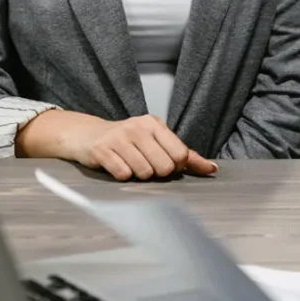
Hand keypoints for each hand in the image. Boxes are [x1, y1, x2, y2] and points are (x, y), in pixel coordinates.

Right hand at [17, 110, 217, 181]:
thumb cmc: (127, 141)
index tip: (163, 163)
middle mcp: (138, 127)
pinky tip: (116, 166)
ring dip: (137, 175)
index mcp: (154, 124)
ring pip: (143, 173)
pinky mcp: (102, 149)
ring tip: (129, 164)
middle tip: (143, 164)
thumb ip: (185, 155)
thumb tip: (213, 169)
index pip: (179, 155)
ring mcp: (119, 137)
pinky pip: (123, 175)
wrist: (86, 135)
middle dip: (155, 172)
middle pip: (163, 167)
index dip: (173, 166)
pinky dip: (121, 176)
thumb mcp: (156, 141)